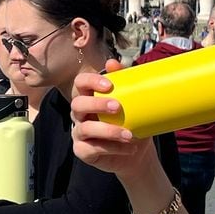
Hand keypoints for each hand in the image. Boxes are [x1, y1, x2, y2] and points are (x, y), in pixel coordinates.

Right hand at [69, 63, 158, 178]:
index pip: (80, 83)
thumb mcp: (132, 102)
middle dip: (97, 104)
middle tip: (118, 107)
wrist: (136, 151)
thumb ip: (124, 81)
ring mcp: (78, 133)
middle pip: (77, 104)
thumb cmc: (131, 122)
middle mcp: (79, 114)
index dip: (90, 81)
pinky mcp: (82, 151)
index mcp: (88, 97)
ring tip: (130, 134)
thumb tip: (112, 62)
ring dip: (109, 130)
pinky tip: (130, 148)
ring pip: (85, 128)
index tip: (109, 85)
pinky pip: (92, 149)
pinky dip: (113, 148)